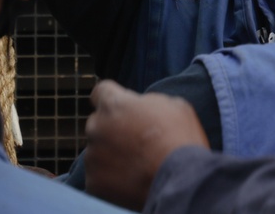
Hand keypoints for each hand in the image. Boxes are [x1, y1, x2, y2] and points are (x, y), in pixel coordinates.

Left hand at [85, 80, 208, 210]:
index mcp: (114, 104)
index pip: (100, 92)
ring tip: (137, 166)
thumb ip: (146, 101)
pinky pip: (98, 177)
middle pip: (99, 123)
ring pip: (97, 151)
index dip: (112, 98)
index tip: (122, 109)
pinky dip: (111, 180)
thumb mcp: (172, 105)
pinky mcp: (93, 183)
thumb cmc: (180, 140)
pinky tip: (131, 182)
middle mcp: (96, 127)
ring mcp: (92, 157)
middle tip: (136, 143)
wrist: (181, 181)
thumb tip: (139, 106)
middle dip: (113, 129)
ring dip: (111, 155)